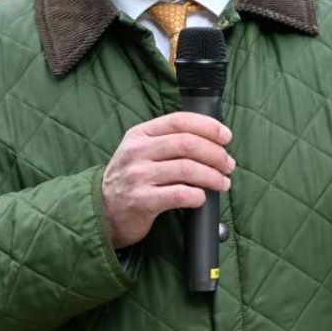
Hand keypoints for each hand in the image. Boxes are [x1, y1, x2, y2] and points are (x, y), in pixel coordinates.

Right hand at [101, 112, 233, 249]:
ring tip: (223, 182)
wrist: (103, 210)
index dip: (208, 126)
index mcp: (140, 134)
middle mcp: (137, 151)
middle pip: (186, 144)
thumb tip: (211, 139)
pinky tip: (202, 198)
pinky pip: (179, 195)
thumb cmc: (130, 179)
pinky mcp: (142, 200)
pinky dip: (197, 196)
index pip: (179, 121)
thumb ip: (167, 141)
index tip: (226, 136)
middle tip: (228, 164)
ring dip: (212, 176)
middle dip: (215, 153)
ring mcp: (138, 176)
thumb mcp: (140, 151)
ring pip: (187, 169)